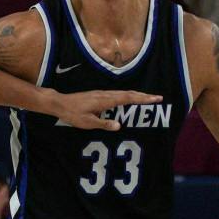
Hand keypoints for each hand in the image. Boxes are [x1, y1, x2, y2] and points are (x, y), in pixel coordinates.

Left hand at [46, 88, 160, 130]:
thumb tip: (119, 126)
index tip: (155, 98)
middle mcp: (105, 95)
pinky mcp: (99, 95)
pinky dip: (127, 95)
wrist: (60, 103)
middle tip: (158, 98)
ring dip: (136, 95)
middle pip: (128, 93)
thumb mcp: (87, 123)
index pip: (128, 98)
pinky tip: (129, 98)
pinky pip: (117, 94)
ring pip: (123, 93)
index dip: (142, 99)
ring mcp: (102, 93)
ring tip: (148, 98)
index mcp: (105, 101)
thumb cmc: (73, 114)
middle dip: (144, 96)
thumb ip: (103, 124)